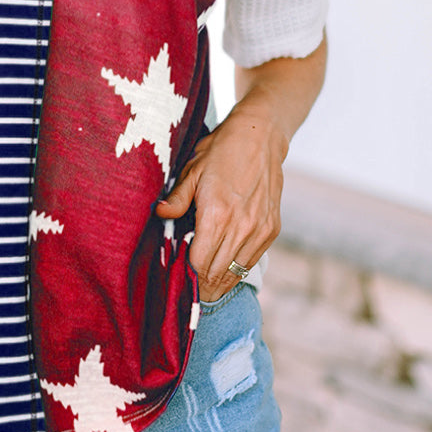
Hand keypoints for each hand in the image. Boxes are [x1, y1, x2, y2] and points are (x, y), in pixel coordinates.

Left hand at [155, 102, 286, 300]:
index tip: (176, 282)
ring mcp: (259, 230)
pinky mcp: (271, 229)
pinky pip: (251, 262)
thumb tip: (159, 214)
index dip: (187, 277)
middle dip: (200, 287)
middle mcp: (241, 227)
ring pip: (235, 273)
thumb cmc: (220, 151)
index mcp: (217, 214)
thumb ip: (177, 199)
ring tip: (203, 291)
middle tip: (187, 294)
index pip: (199, 264)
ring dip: (218, 284)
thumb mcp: (191, 171)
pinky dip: (236, 271)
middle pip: (217, 274)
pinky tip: (223, 274)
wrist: (260, 137)